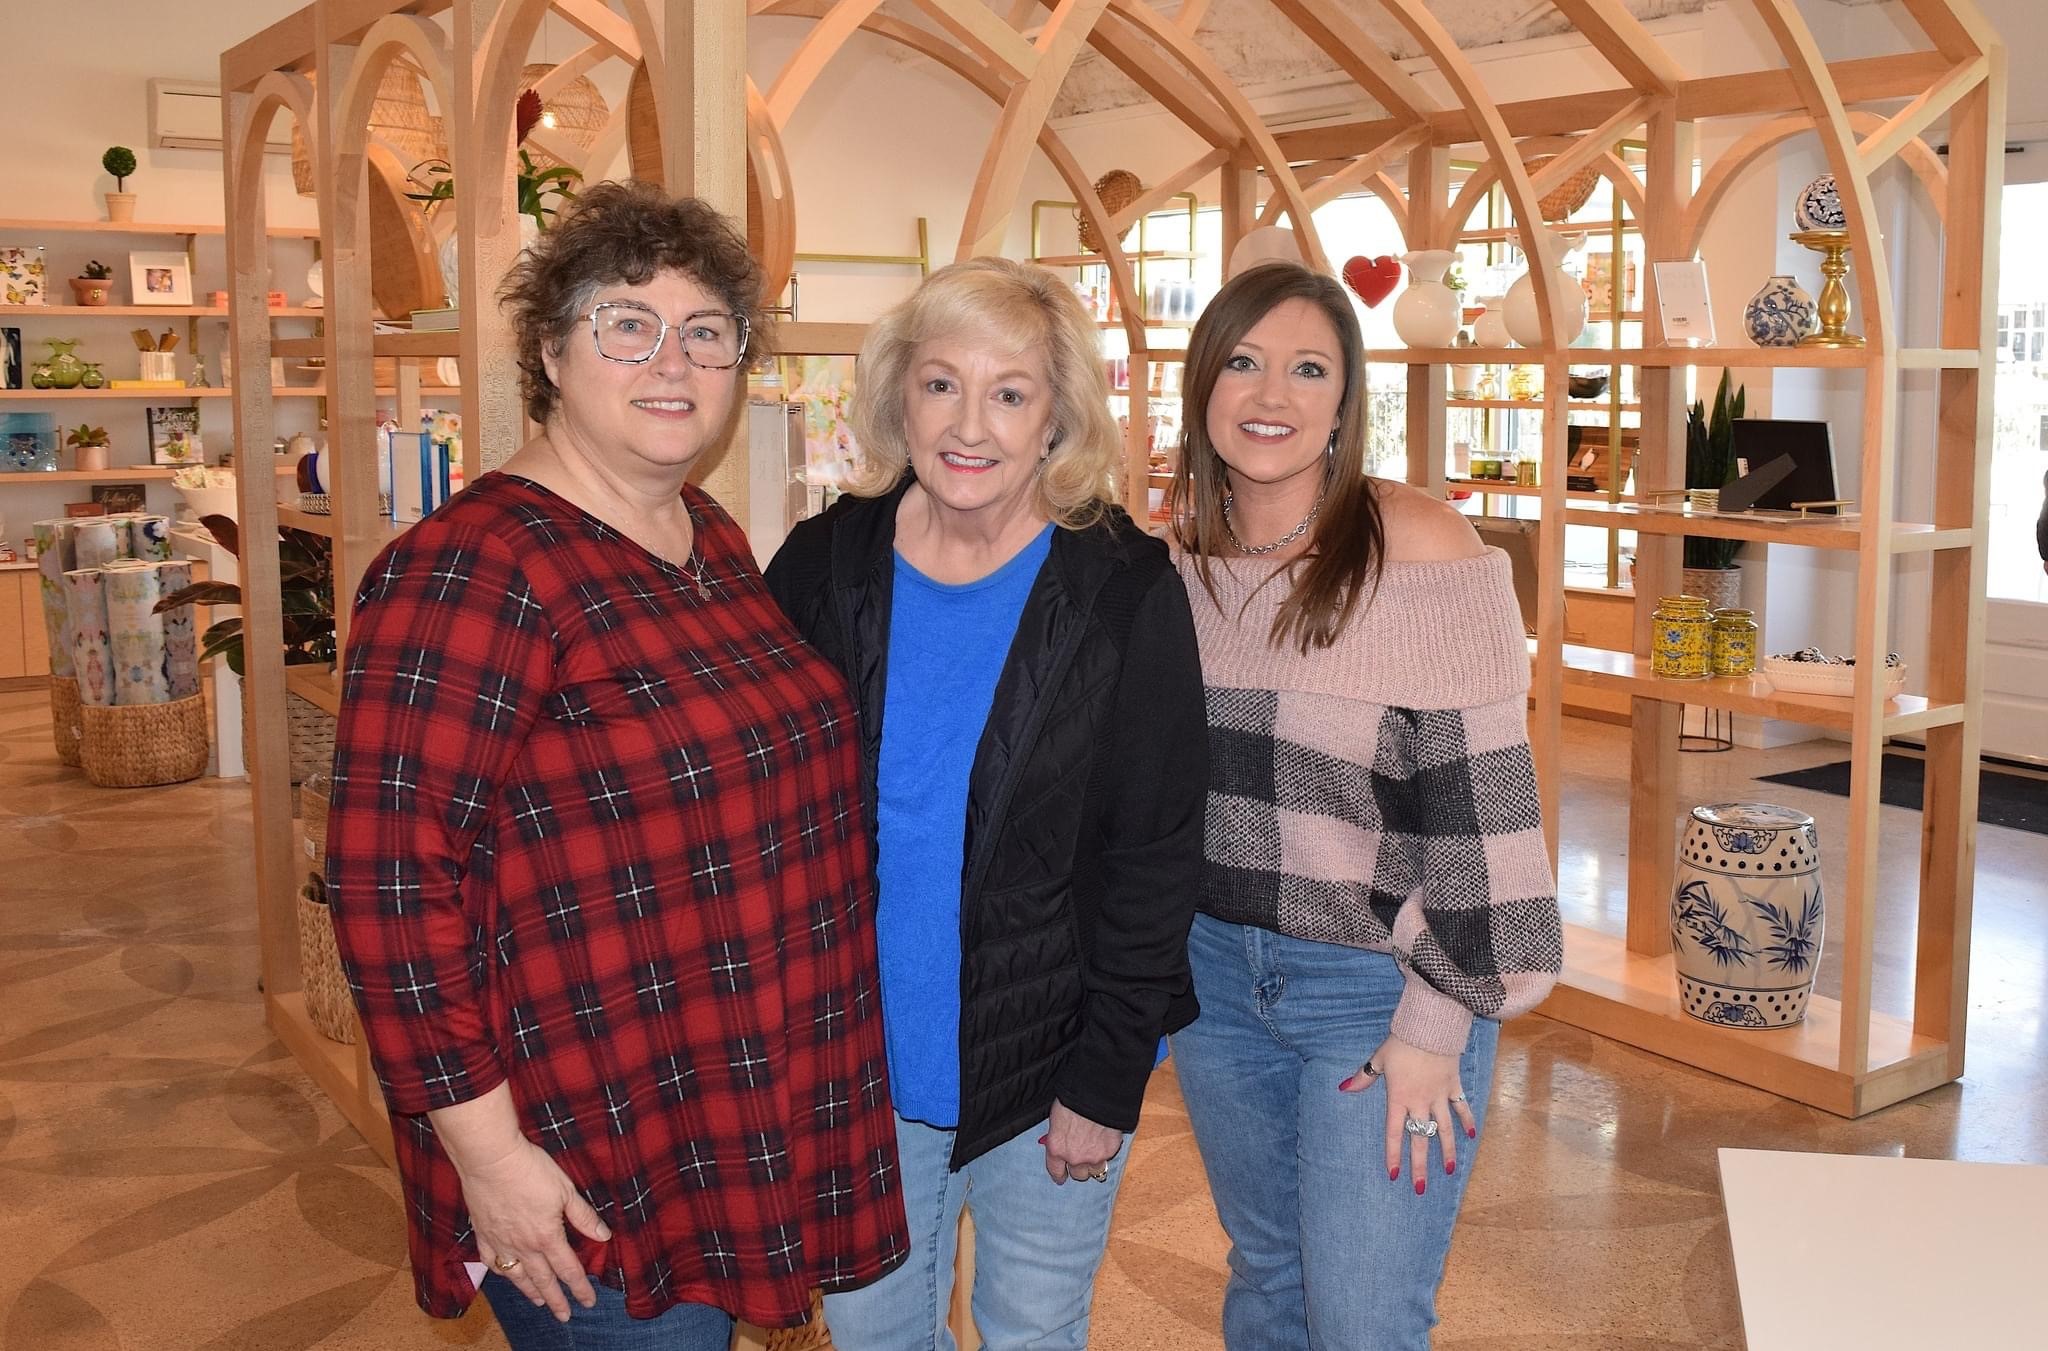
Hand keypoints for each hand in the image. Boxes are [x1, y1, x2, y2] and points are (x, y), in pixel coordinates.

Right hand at [457, 1136, 612, 1320]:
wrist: (491, 1160)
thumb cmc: (531, 1170)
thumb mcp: (566, 1190)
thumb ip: (584, 1216)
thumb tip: (604, 1236)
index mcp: (548, 1236)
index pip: (568, 1269)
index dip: (580, 1288)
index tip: (588, 1302)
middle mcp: (524, 1246)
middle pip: (543, 1280)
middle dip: (556, 1300)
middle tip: (564, 1316)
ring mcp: (501, 1241)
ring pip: (517, 1275)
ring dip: (529, 1291)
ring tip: (538, 1303)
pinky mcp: (483, 1233)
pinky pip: (491, 1260)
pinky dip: (499, 1271)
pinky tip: (506, 1274)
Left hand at [1040, 1098, 1121, 1184]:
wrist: (1094, 1095)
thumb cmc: (1072, 1101)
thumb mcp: (1056, 1120)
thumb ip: (1060, 1137)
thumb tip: (1063, 1141)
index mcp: (1056, 1149)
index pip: (1056, 1171)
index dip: (1060, 1175)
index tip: (1062, 1177)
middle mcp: (1074, 1157)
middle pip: (1078, 1175)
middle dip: (1079, 1168)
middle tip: (1082, 1158)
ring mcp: (1093, 1157)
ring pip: (1095, 1171)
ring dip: (1094, 1164)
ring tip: (1096, 1153)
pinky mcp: (1109, 1151)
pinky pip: (1108, 1158)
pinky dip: (1106, 1152)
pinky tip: (1105, 1141)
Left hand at [1339, 1037, 1475, 1192]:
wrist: (1431, 1027)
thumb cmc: (1401, 1042)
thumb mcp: (1379, 1059)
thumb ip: (1364, 1077)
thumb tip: (1344, 1088)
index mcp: (1399, 1098)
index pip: (1394, 1133)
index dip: (1393, 1155)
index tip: (1394, 1175)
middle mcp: (1420, 1103)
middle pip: (1419, 1139)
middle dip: (1419, 1165)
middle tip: (1421, 1188)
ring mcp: (1439, 1097)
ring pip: (1444, 1130)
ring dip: (1446, 1151)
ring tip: (1448, 1171)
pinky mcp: (1454, 1087)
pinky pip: (1461, 1108)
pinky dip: (1467, 1121)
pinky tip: (1472, 1137)